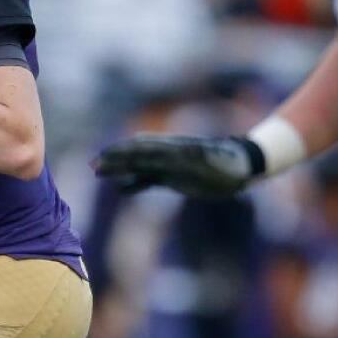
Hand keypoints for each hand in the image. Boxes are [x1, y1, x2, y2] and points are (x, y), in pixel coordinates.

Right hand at [92, 134, 263, 197]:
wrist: (243, 167)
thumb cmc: (228, 163)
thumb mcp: (208, 161)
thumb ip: (185, 157)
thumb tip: (169, 153)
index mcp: (172, 148)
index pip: (140, 148)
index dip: (121, 153)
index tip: (104, 157)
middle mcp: (167, 154)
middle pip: (135, 155)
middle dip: (114, 159)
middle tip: (93, 165)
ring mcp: (169, 164)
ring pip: (138, 165)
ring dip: (119, 169)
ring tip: (99, 172)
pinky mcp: (174, 175)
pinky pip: (149, 178)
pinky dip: (134, 183)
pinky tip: (121, 189)